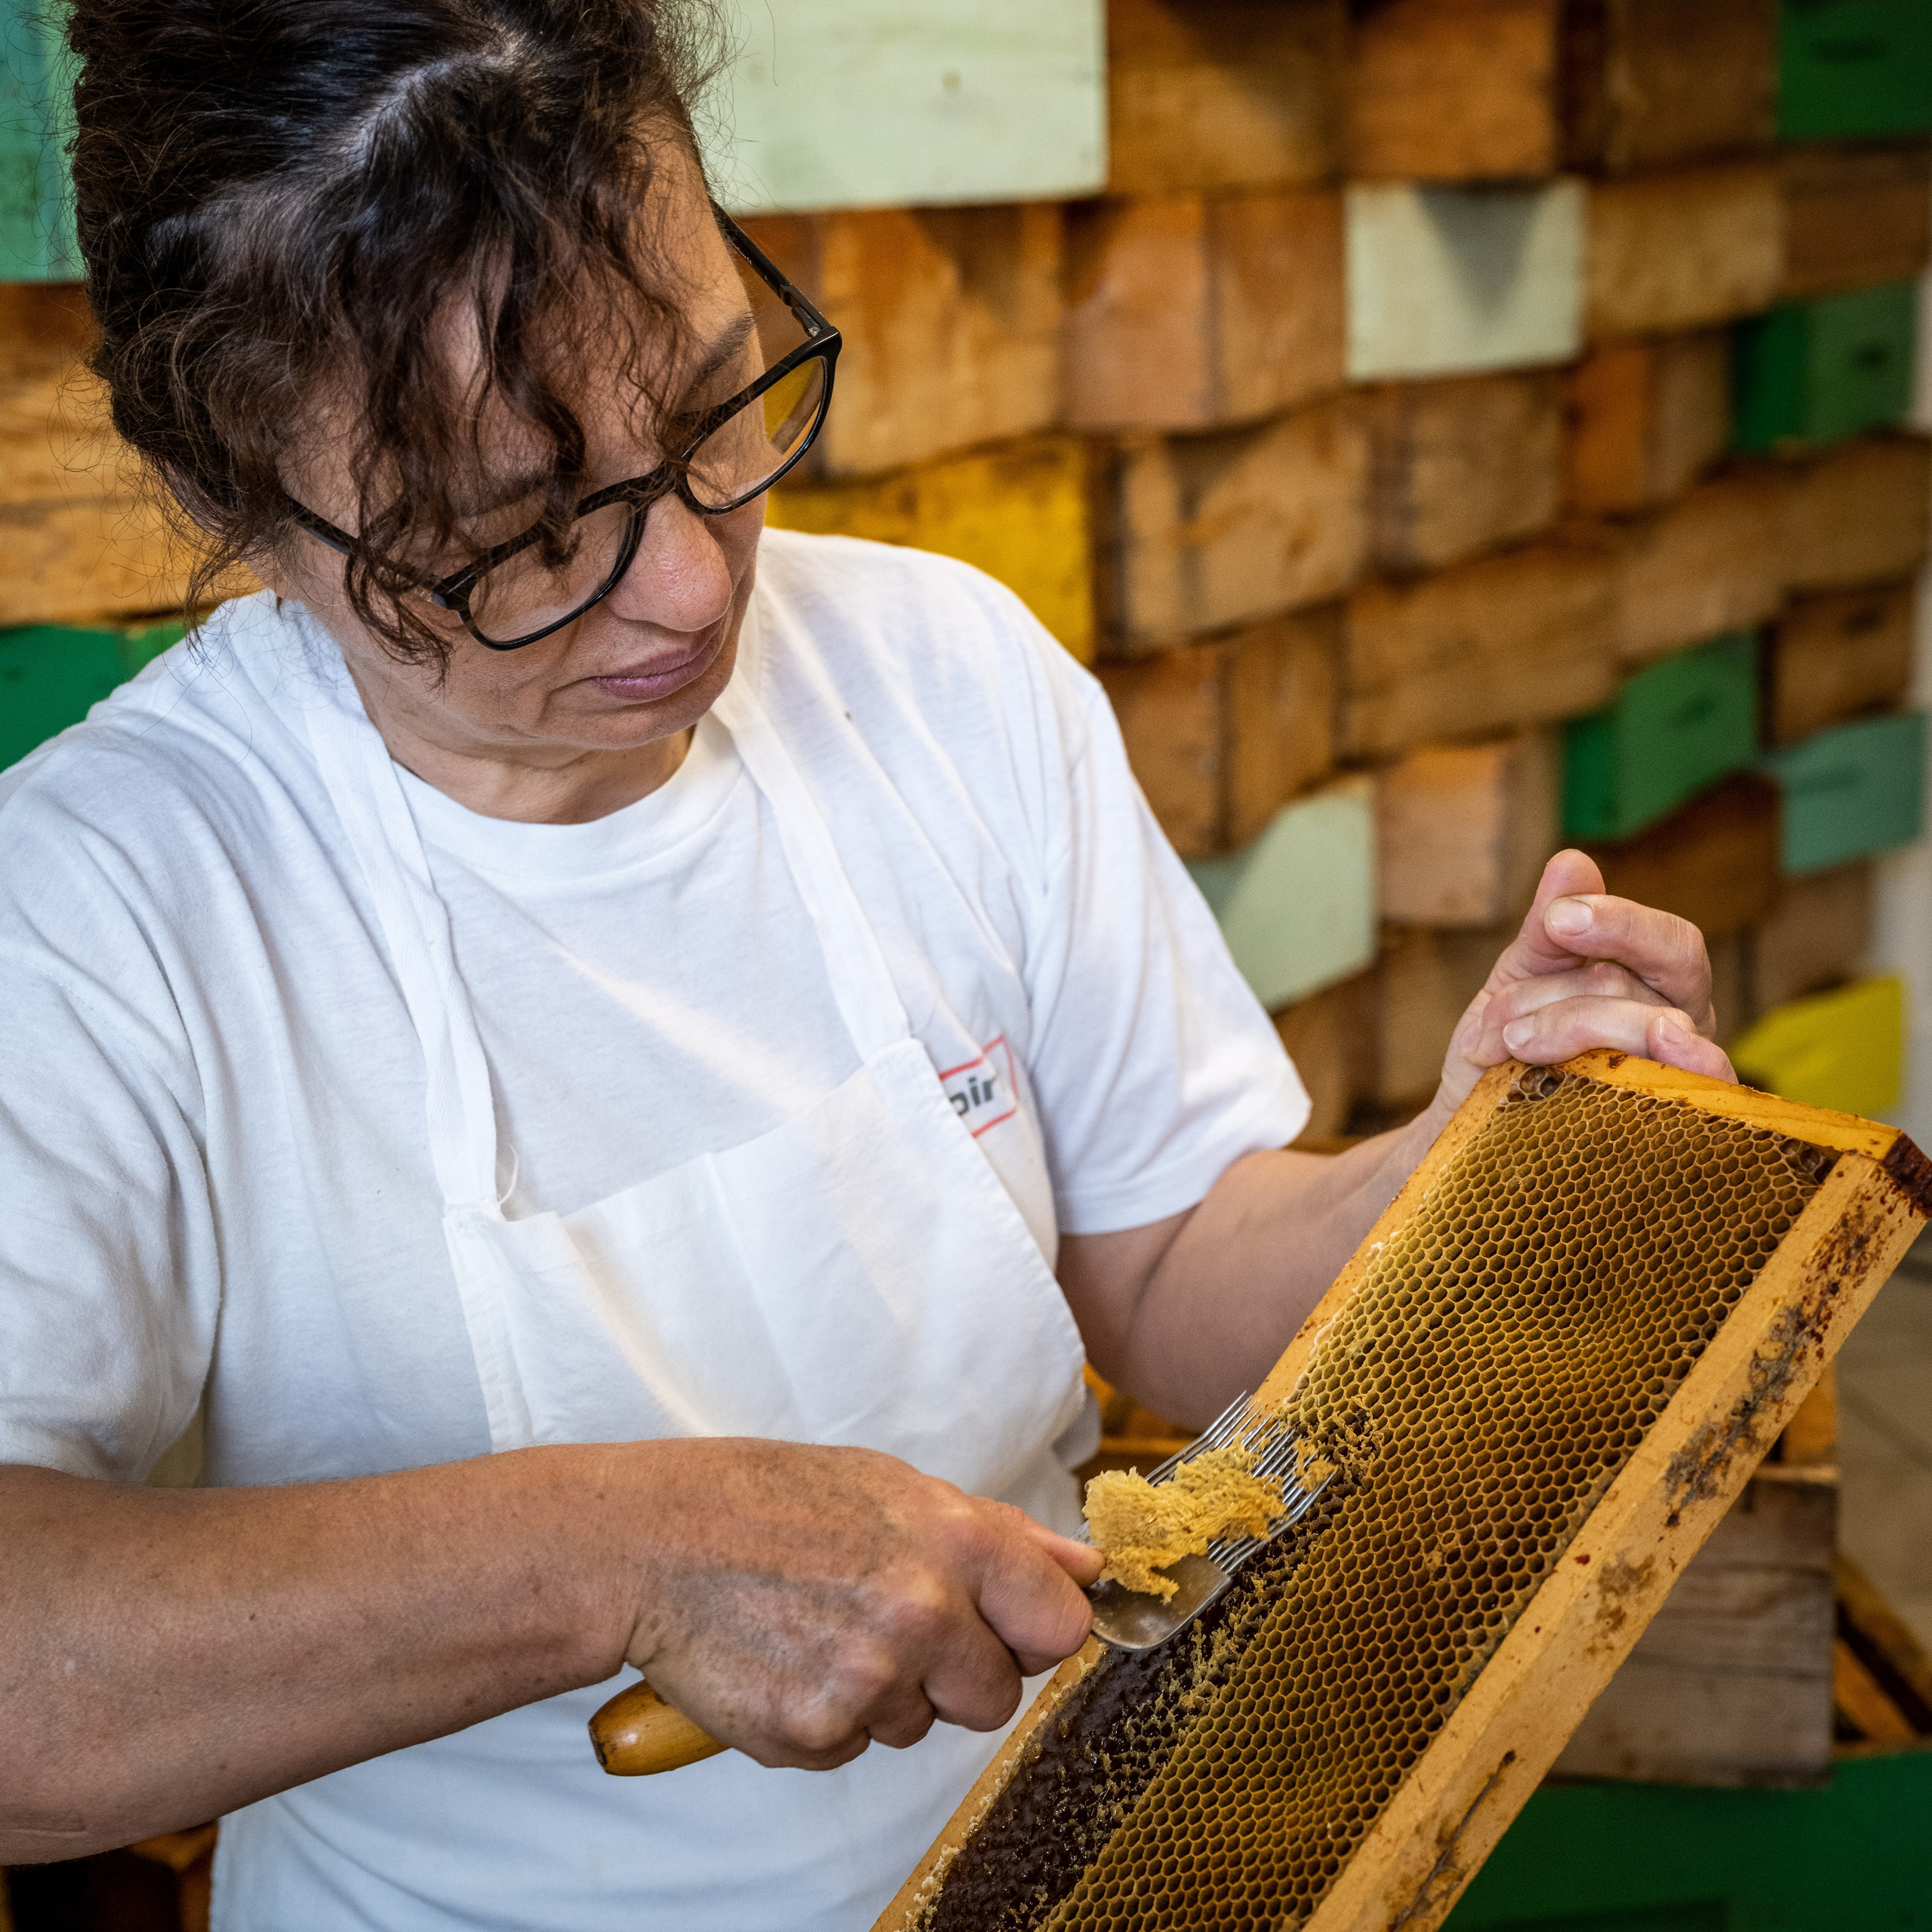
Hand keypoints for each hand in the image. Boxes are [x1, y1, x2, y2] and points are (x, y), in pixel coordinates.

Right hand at [606, 1439, 1100, 1771]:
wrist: (649, 1543)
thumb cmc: (767, 1499)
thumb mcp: (891, 1485)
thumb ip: (999, 1535)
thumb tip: (1087, 1570)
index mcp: (952, 1542)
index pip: (1060, 1627)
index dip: (1035, 1631)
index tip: (1008, 1626)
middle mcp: (920, 1615)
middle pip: (996, 1697)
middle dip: (957, 1672)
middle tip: (890, 1621)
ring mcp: (865, 1684)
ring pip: (918, 1724)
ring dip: (886, 1691)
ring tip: (821, 1625)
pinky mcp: (810, 1737)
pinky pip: (852, 1748)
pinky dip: (826, 1717)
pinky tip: (787, 1657)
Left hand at [1437, 849, 1735, 1110]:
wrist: (1471, 1127)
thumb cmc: (1504, 1049)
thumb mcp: (1519, 979)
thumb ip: (1547, 930)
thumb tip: (1573, 861)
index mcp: (1659, 986)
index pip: (1673, 944)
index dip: (1622, 924)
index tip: (1559, 920)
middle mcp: (1684, 1032)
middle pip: (1645, 989)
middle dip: (1561, 995)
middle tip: (1508, 1019)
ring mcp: (1678, 1084)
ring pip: (1636, 1034)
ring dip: (1554, 1034)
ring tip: (1502, 1050)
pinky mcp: (1664, 1135)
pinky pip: (1674, 1103)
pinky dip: (1638, 1080)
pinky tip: (1614, 1073)